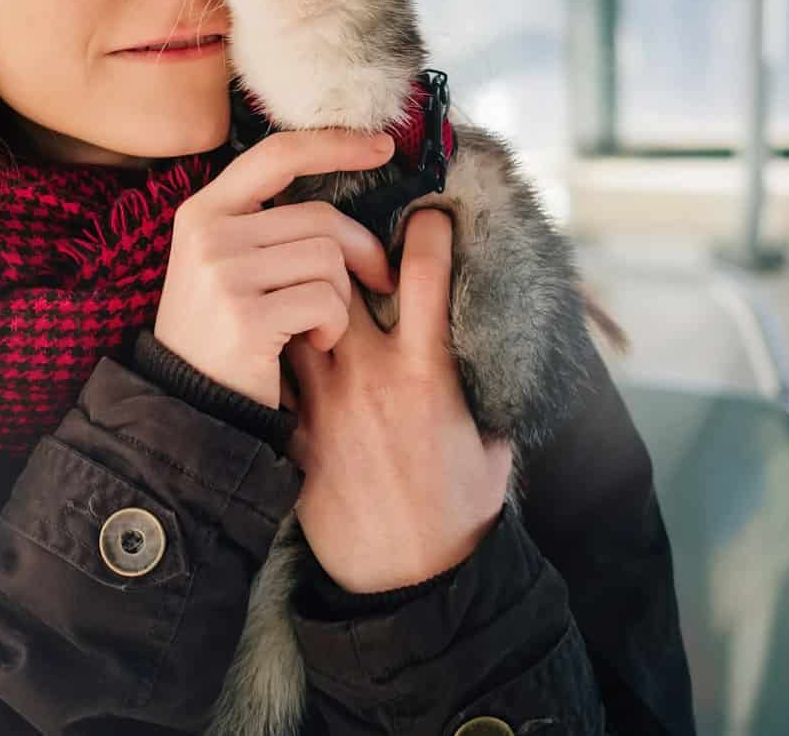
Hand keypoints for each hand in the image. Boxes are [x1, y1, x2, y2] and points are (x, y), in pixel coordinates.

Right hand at [154, 130, 399, 408]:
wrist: (188, 405)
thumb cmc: (222, 334)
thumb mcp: (225, 266)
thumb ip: (266, 226)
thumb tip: (346, 202)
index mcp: (202, 211)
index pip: (277, 154)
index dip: (334, 145)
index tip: (381, 147)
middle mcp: (206, 233)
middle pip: (319, 217)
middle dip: (360, 251)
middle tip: (378, 280)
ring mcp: (222, 273)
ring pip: (327, 259)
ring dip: (341, 298)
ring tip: (319, 325)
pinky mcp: (246, 316)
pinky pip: (326, 301)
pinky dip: (334, 326)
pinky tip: (313, 344)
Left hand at [285, 209, 512, 593]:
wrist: (402, 578)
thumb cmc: (457, 510)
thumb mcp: (494, 444)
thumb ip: (492, 387)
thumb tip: (511, 343)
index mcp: (427, 371)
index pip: (423, 273)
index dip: (426, 229)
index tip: (428, 209)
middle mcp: (368, 373)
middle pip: (343, 273)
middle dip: (350, 241)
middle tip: (355, 225)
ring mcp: (322, 398)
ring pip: (299, 309)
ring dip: (308, 287)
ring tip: (316, 270)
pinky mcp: (291, 425)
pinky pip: (278, 362)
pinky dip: (284, 339)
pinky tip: (287, 329)